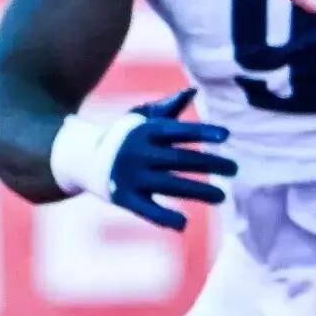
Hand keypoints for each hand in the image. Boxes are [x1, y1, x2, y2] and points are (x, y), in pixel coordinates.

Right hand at [108, 89, 236, 231]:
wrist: (81, 158)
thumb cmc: (122, 136)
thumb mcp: (139, 119)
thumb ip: (167, 109)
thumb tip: (193, 91)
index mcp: (144, 131)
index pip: (178, 131)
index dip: (202, 133)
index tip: (226, 136)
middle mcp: (137, 153)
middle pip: (180, 160)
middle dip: (211, 164)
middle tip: (235, 169)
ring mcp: (130, 176)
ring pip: (170, 186)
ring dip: (199, 191)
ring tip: (222, 196)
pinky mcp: (123, 198)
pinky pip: (147, 210)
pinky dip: (165, 218)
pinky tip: (184, 223)